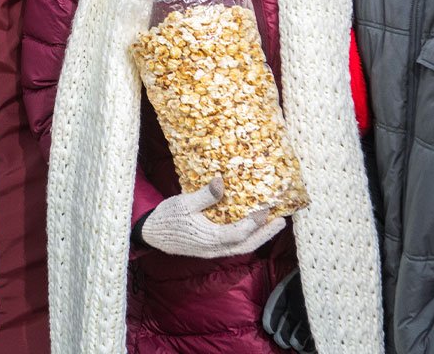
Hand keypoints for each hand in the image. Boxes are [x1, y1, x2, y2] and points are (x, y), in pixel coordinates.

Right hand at [138, 177, 286, 258]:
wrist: (152, 234)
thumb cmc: (167, 217)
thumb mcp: (184, 202)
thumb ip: (205, 195)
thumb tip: (222, 181)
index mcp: (209, 238)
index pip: (239, 233)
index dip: (255, 223)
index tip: (265, 209)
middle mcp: (214, 248)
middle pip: (247, 245)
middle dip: (265, 234)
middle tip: (281, 222)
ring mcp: (212, 251)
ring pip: (241, 248)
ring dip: (258, 237)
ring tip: (270, 225)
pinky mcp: (210, 250)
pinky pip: (234, 246)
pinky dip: (246, 238)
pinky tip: (250, 228)